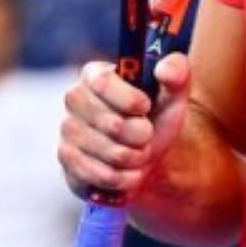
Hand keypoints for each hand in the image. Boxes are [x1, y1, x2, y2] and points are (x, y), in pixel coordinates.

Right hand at [58, 55, 191, 199]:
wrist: (148, 151)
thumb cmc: (157, 114)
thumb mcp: (174, 91)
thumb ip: (177, 72)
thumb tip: (165, 69)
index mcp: (95, 74)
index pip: (102, 82)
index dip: (130, 99)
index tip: (146, 107)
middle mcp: (74, 100)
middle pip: (113, 124)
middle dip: (143, 134)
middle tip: (147, 133)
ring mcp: (67, 132)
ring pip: (112, 154)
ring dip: (138, 157)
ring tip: (140, 150)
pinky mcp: (68, 162)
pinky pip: (104, 176)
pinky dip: (127, 177)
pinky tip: (130, 170)